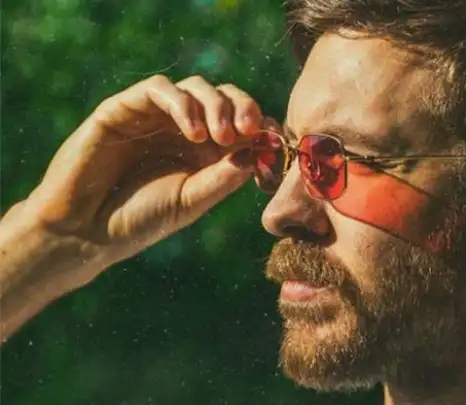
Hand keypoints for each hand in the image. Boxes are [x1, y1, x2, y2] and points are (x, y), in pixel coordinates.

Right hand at [12, 74, 265, 288]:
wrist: (86, 231)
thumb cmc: (140, 220)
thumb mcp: (192, 201)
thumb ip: (224, 177)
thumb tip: (258, 152)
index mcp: (205, 149)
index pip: (240, 120)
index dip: (259, 123)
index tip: (271, 139)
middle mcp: (182, 127)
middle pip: (223, 96)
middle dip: (243, 107)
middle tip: (249, 130)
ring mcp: (154, 115)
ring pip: (195, 86)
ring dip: (215, 105)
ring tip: (219, 137)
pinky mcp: (124, 108)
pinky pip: (158, 89)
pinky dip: (182, 104)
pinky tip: (194, 133)